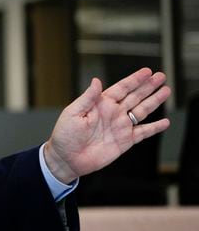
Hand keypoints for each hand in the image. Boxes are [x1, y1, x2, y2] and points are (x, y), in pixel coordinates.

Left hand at [44, 68, 169, 183]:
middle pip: (135, 96)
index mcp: (101, 104)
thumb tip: (96, 81)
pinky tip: (165, 122)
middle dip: (148, 86)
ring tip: (166, 91)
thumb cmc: (65, 135)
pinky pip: (143, 132)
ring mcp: (120, 126)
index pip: (121, 88)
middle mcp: (113, 113)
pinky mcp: (125, 141)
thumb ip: (88, 98)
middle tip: (161, 76)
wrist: (67, 158)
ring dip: (154, 101)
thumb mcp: (73, 113)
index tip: (147, 72)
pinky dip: (155, 128)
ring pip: (142, 111)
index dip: (134, 79)